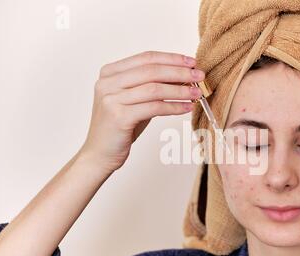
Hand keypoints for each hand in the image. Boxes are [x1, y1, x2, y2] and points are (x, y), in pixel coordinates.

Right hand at [78, 50, 204, 172]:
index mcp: (110, 72)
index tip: (191, 62)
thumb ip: (153, 86)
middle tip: (199, 76)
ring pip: (154, 88)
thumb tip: (184, 75)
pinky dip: (173, 107)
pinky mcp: (118, 116)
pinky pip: (153, 107)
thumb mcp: (136, 100)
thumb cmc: (121, 126)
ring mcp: (111, 99)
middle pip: (151, 70)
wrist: (100, 153)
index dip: (171, 58)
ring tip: (197, 93)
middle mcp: (107, 82)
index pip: (146, 58)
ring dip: (180, 90)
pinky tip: (186, 108)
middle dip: (179, 72)